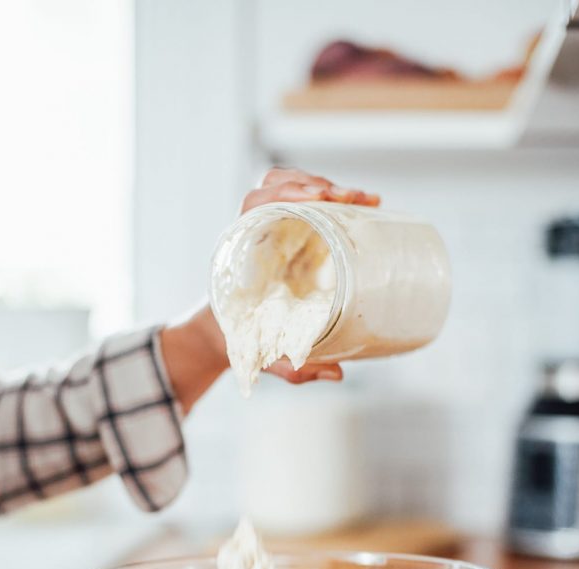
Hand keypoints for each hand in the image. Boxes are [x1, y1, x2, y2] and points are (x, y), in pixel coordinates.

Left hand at [160, 168, 380, 405]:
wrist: (219, 334)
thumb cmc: (240, 342)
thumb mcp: (265, 356)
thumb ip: (296, 369)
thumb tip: (338, 374)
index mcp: (240, 253)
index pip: (256, 204)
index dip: (286, 194)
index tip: (317, 197)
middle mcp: (250, 233)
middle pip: (275, 185)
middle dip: (313, 184)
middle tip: (349, 197)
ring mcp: (266, 228)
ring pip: (290, 186)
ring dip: (325, 185)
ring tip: (359, 198)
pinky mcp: (283, 231)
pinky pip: (301, 201)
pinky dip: (328, 196)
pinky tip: (357, 204)